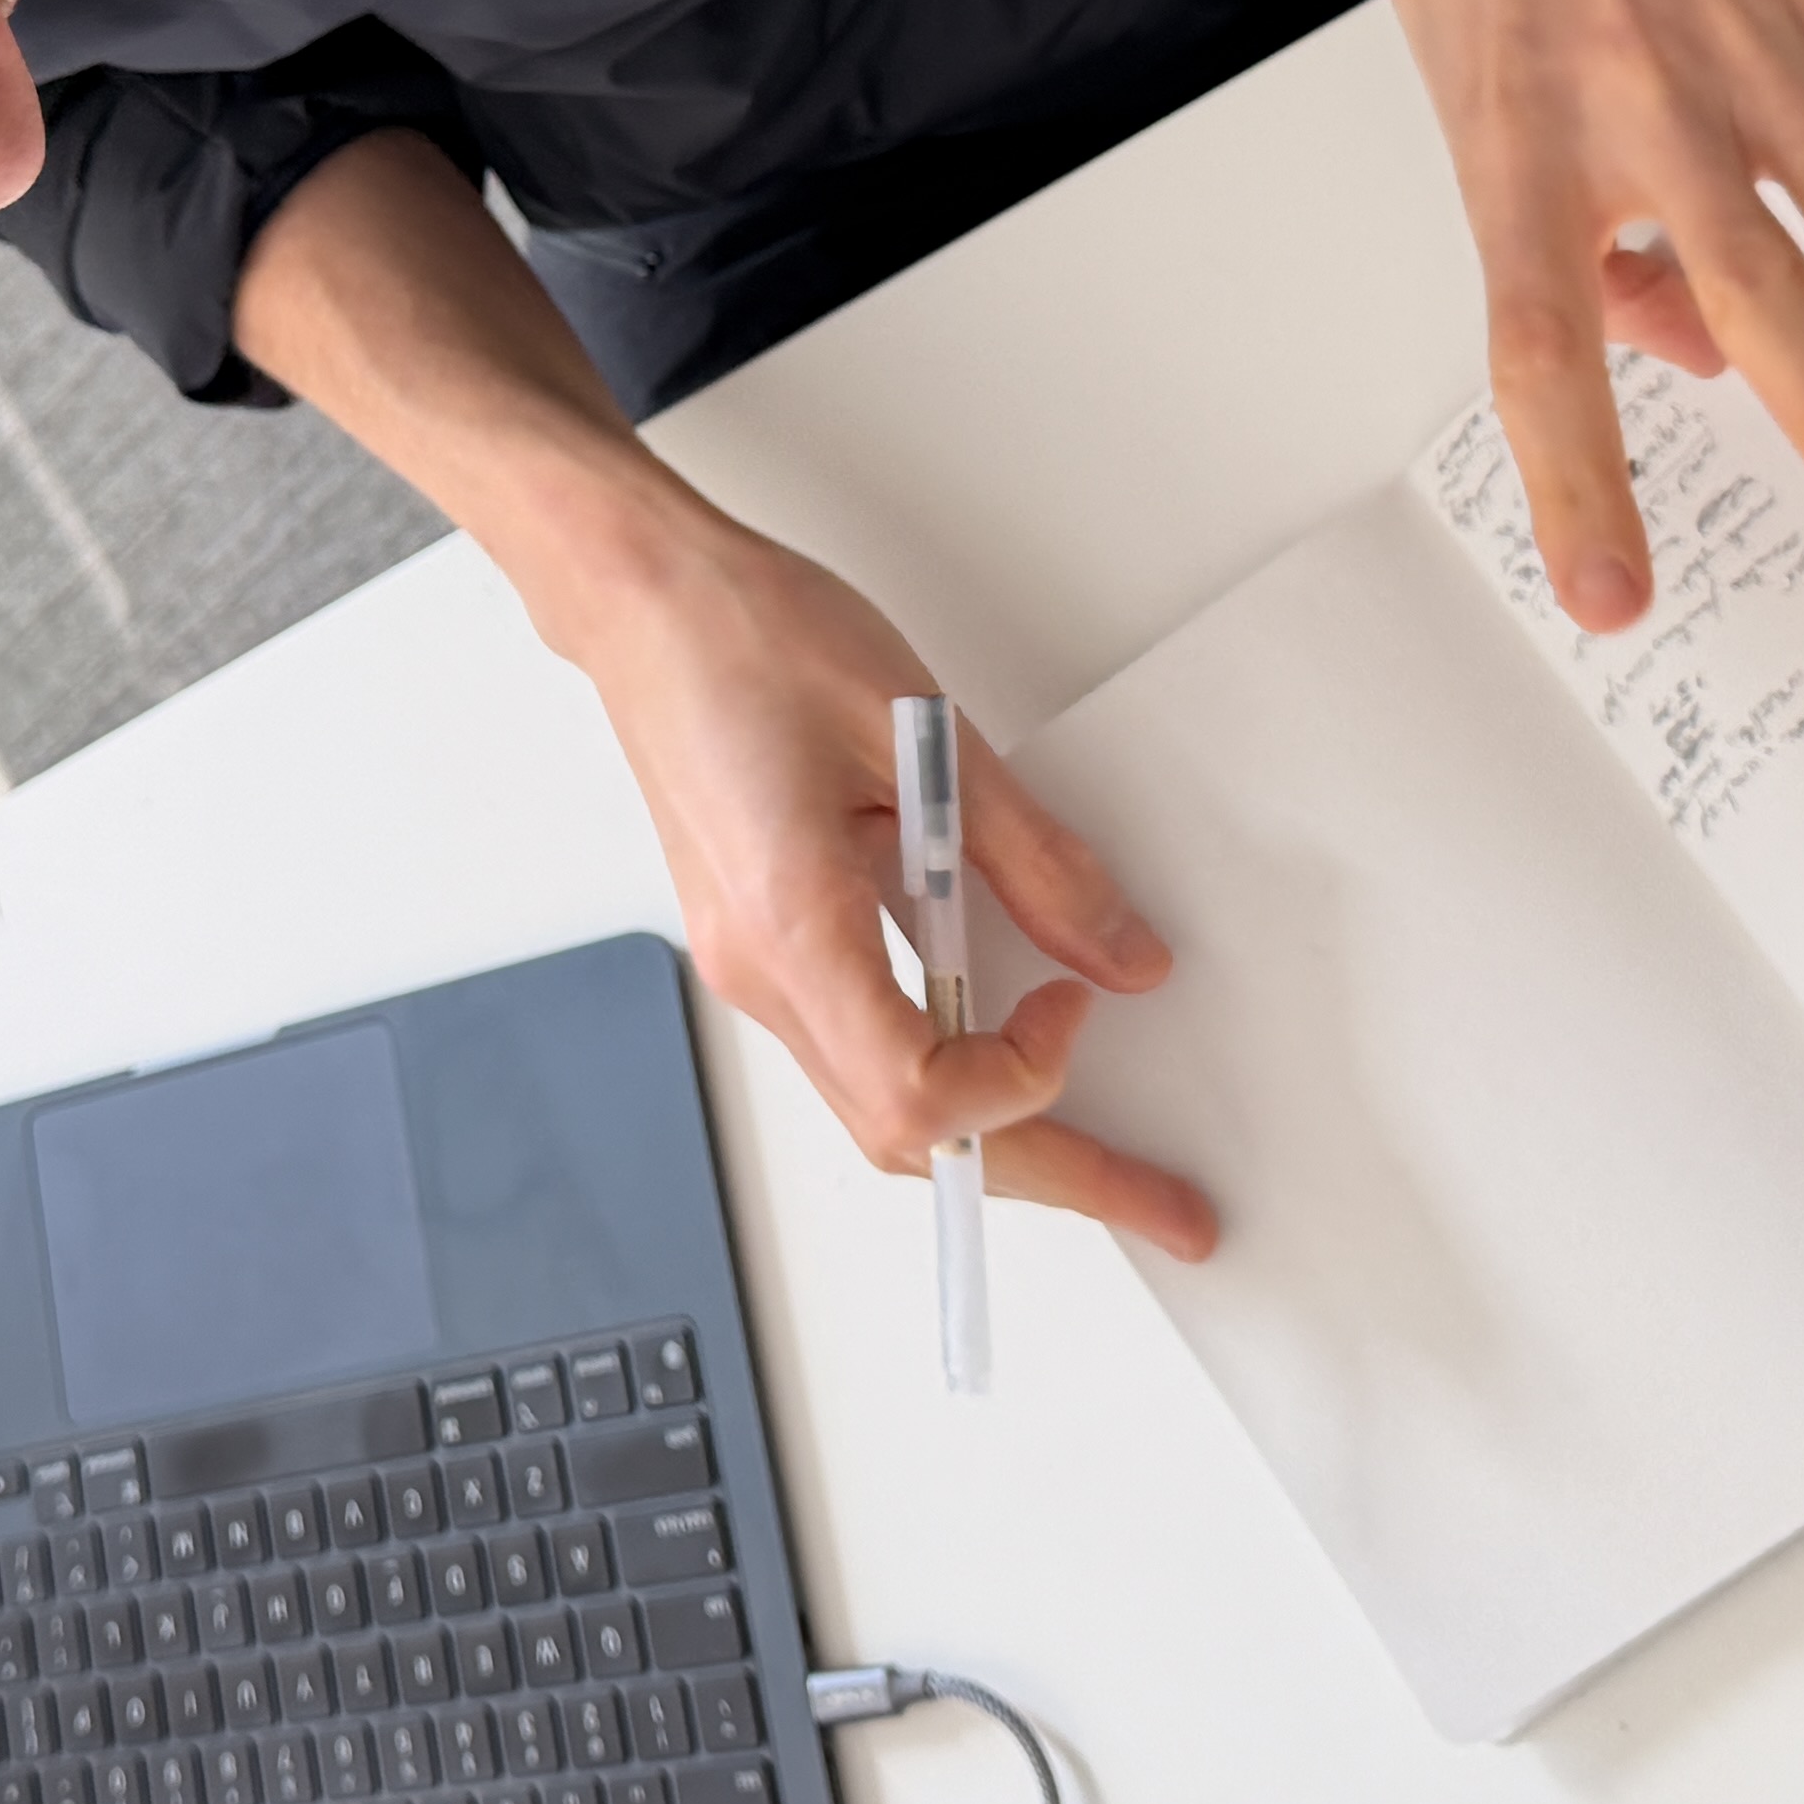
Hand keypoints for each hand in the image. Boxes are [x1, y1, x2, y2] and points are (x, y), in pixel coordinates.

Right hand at [227, 127, 1219, 1257]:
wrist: (641, 600)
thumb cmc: (750, 638)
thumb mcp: (929, 737)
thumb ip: (1034, 862)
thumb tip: (1120, 956)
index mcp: (793, 928)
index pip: (922, 1099)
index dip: (1025, 1079)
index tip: (1082, 1003)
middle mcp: (762, 972)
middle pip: (911, 1141)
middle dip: (1052, 1177)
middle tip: (1162, 1203)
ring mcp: (755, 966)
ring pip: (886, 1107)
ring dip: (1002, 1129)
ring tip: (1107, 1144)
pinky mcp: (764, 941)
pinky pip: (866, 1040)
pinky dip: (950, 1057)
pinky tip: (1011, 1027)